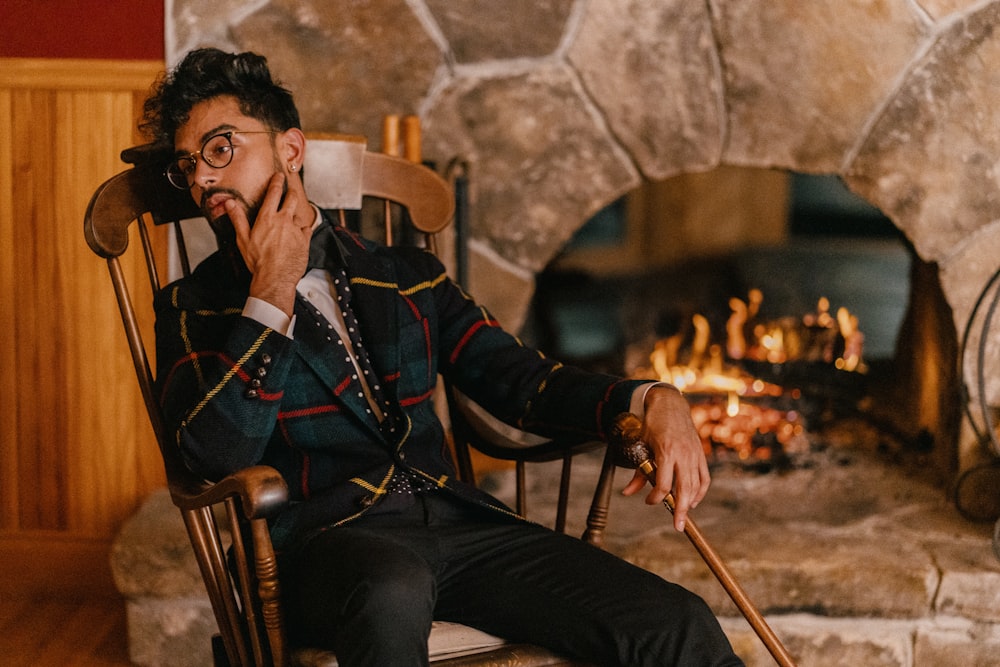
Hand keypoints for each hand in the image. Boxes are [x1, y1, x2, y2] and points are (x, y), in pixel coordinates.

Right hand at [227, 171, 312, 314]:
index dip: (277, 182)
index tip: (280, 176)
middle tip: (289, 193)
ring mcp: (296, 230)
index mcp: (267, 218)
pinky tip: (297, 235)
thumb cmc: (258, 261)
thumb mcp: (243, 239)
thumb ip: (237, 218)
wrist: (275, 278)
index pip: (274, 193)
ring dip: (295, 215)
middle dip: (291, 193)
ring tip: (290, 221)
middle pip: (292, 198)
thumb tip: (229, 203)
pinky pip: (306, 228)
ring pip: (299, 214)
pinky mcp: (305, 240)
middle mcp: (284, 220)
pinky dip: (302, 229)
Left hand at [621, 384, 709, 531]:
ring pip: (695, 485)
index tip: (649, 501)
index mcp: (666, 452)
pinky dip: (700, 491)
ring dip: (690, 503)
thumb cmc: (653, 424)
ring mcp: (694, 455)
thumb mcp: (641, 445)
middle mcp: (682, 455)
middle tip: (678, 526)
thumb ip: (638, 471)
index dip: (655, 497)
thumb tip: (627, 493)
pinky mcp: (700, 454)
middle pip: (684, 489)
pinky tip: (694, 500)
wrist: (670, 405)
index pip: (663, 484)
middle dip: (680, 509)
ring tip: (683, 515)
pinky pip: (704, 477)